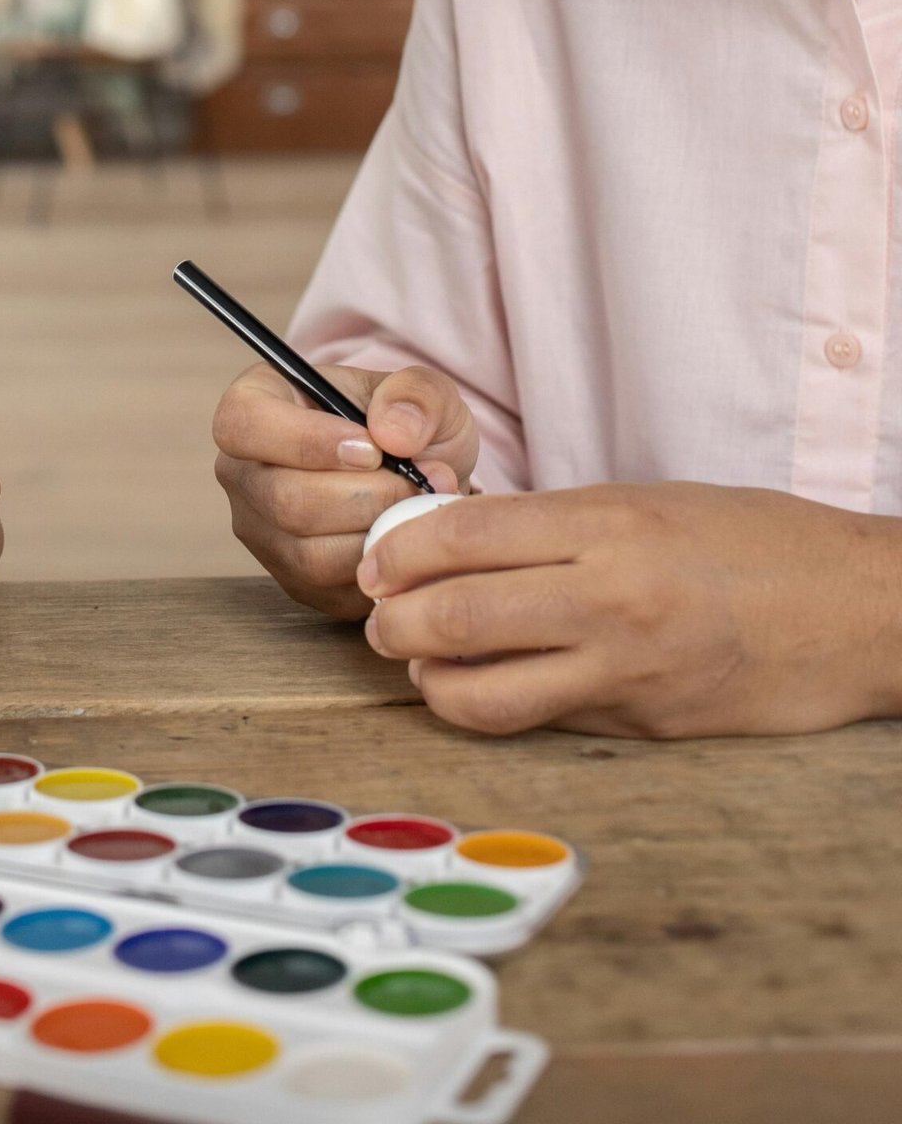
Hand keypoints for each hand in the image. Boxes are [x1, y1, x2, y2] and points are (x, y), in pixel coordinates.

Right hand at [212, 359, 477, 618]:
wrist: (419, 474)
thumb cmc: (405, 423)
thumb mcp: (423, 391)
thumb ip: (416, 394)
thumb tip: (394, 433)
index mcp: (253, 405)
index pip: (244, 425)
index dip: (307, 440)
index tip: (371, 449)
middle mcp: (242, 472)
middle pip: (284, 499)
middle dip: (366, 496)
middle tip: (419, 482)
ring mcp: (261, 531)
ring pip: (308, 553)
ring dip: (376, 533)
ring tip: (419, 507)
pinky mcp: (291, 580)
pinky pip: (331, 589)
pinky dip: (379, 566)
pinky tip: (405, 535)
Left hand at [360, 480, 901, 736]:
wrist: (855, 610)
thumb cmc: (752, 542)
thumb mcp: (647, 502)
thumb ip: (555, 523)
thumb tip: (457, 537)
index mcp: (607, 523)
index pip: (463, 533)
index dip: (399, 549)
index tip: (374, 556)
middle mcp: (608, 596)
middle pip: (455, 613)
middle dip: (392, 619)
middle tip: (375, 615)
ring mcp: (625, 669)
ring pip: (482, 691)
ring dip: (428, 679)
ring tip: (415, 662)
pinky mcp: (641, 725)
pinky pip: (541, 720)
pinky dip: (491, 707)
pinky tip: (478, 690)